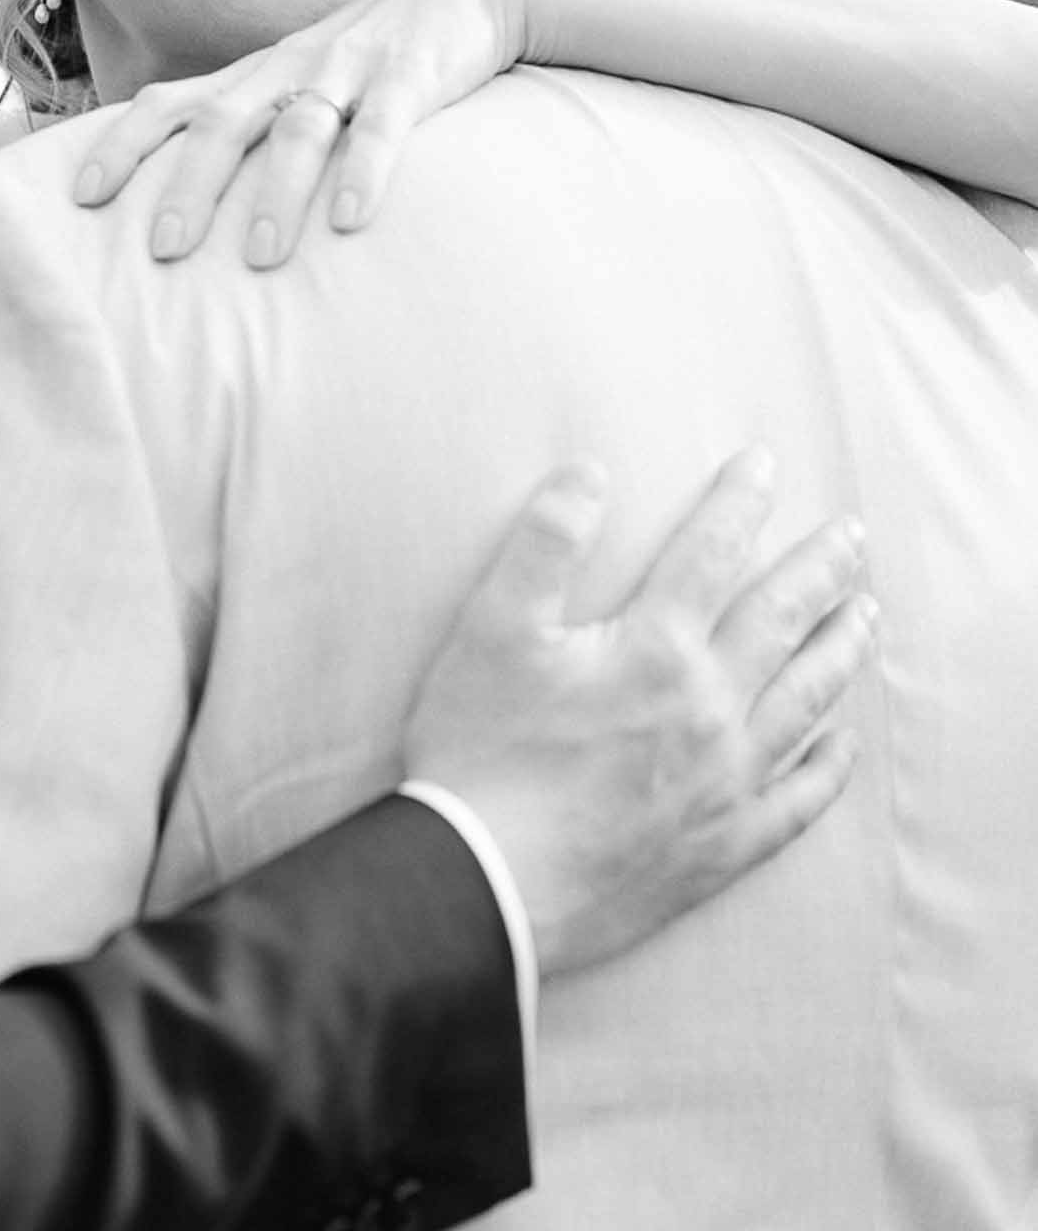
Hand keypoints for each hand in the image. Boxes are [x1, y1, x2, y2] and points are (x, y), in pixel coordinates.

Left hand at [72, 0, 522, 266]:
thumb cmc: (370, 60)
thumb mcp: (300, 86)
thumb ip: (251, 130)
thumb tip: (183, 203)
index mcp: (256, 77)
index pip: (171, 101)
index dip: (123, 144)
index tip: (81, 197)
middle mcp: (290, 70)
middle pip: (224, 122)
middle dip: (189, 185)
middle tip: (161, 249)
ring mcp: (350, 70)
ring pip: (301, 129)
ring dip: (275, 192)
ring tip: (257, 257)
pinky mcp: (413, 78)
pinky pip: (384, 127)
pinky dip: (365, 171)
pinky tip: (350, 221)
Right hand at [404, 448, 873, 978]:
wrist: (485, 885)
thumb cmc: (480, 752)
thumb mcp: (492, 629)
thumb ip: (544, 544)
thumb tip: (589, 473)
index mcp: (656, 648)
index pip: (711, 552)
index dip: (739, 501)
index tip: (764, 465)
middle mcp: (709, 708)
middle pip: (782, 620)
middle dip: (821, 569)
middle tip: (853, 536)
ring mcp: (725, 781)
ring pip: (806, 701)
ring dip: (842, 651)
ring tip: (868, 616)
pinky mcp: (721, 846)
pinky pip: (797, 801)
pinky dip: (828, 768)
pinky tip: (841, 745)